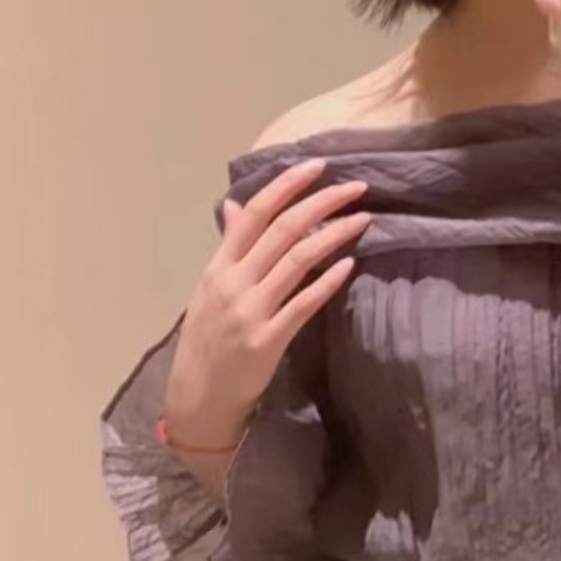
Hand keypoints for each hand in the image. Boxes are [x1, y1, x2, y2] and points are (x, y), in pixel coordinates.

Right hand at [164, 161, 371, 447]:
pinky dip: (326, 282)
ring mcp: (250, 311)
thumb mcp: (210, 288)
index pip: (256, 213)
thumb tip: (237, 206)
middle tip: (355, 187)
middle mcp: (233, 282)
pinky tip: (348, 265)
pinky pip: (302, 304)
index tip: (317, 165)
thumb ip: (229, 247)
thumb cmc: (208, 340)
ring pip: (296, 260)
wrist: (199, 394)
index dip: (288, 185)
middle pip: (282, 230)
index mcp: (219, 265)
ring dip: (332, 235)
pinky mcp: (268, 340)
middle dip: (321, 202)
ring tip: (362, 219)